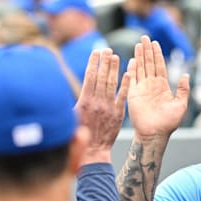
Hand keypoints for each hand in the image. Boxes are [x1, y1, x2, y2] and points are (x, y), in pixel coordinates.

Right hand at [75, 48, 129, 163]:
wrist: (92, 151)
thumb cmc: (79, 134)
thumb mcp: (71, 116)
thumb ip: (76, 100)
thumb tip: (71, 87)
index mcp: (84, 101)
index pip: (89, 77)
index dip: (93, 63)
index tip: (96, 52)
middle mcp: (96, 102)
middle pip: (101, 77)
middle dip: (104, 62)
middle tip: (107, 49)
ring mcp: (108, 107)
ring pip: (111, 84)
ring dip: (114, 69)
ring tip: (116, 57)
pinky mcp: (118, 114)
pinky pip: (122, 97)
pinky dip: (125, 85)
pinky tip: (128, 74)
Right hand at [127, 36, 189, 142]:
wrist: (155, 133)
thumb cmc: (168, 122)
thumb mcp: (180, 105)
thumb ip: (183, 89)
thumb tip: (185, 75)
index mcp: (163, 86)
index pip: (159, 66)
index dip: (157, 55)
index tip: (155, 43)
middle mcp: (152, 85)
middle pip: (149, 64)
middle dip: (147, 50)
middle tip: (145, 37)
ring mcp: (142, 88)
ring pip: (140, 68)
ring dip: (139, 56)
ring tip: (138, 44)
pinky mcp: (133, 94)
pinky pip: (132, 79)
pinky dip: (132, 69)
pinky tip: (132, 59)